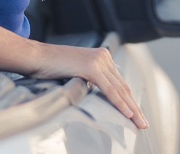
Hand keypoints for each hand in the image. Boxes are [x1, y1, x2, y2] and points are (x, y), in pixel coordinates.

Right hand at [29, 44, 148, 129]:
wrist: (36, 57)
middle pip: (123, 86)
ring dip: (131, 108)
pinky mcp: (92, 67)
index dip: (129, 100)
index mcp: (101, 56)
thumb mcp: (77, 73)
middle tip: (143, 123)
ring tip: (139, 123)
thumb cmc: (51, 67)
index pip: (119, 83)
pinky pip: (109, 89)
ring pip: (119, 89)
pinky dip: (119, 103)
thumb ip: (91, 81)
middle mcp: (103, 56)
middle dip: (134, 107)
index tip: (136, 115)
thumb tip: (100, 97)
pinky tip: (127, 114)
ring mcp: (98, 60)